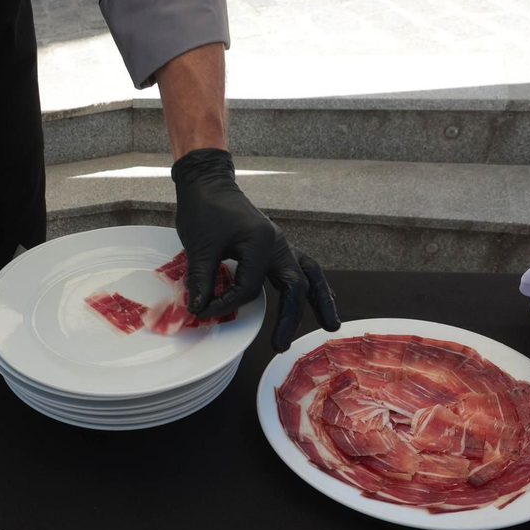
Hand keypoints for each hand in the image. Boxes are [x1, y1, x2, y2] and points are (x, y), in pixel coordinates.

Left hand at [173, 148, 339, 350]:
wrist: (207, 183)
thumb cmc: (204, 209)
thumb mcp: (199, 246)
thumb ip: (202, 280)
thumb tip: (199, 310)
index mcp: (261, 244)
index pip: (248, 289)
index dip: (226, 304)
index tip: (204, 310)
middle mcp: (278, 244)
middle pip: (295, 287)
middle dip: (291, 318)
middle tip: (280, 346)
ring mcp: (279, 245)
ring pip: (309, 275)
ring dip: (320, 301)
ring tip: (330, 326)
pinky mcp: (274, 246)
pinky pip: (301, 268)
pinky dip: (309, 286)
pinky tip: (315, 301)